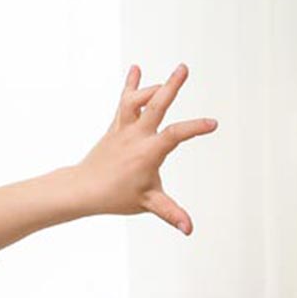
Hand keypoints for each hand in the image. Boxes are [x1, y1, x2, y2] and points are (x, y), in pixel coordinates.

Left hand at [74, 64, 217, 233]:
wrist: (83, 188)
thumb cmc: (115, 196)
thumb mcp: (147, 204)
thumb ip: (171, 213)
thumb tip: (189, 229)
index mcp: (147, 152)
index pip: (174, 134)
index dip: (194, 128)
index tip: (212, 124)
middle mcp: (135, 136)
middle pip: (155, 105)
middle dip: (171, 86)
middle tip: (184, 68)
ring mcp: (124, 128)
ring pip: (137, 100)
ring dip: (152, 86)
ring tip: (169, 79)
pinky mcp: (116, 125)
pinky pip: (124, 102)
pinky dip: (131, 85)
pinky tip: (135, 68)